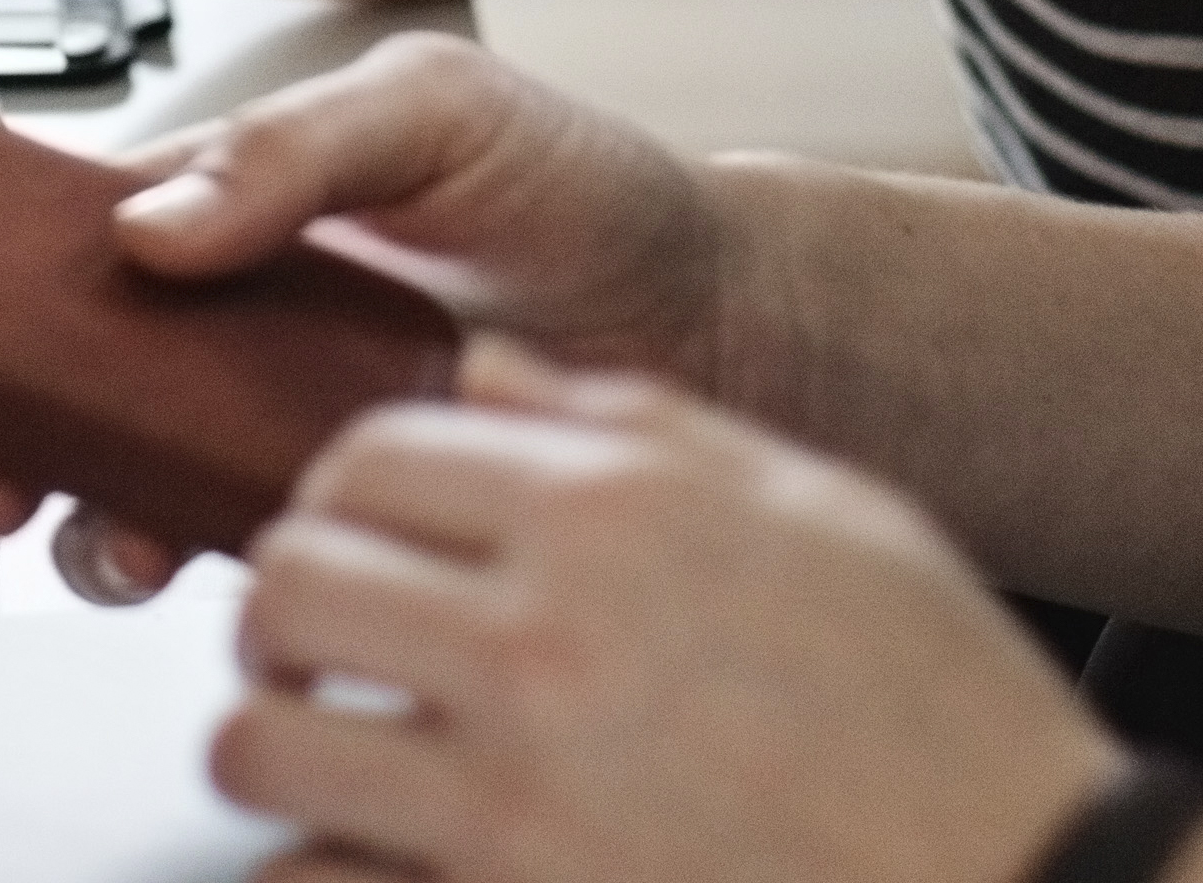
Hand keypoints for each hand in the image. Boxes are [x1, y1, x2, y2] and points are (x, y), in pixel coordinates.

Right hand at [0, 36, 748, 601]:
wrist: (705, 318)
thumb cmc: (574, 185)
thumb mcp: (432, 111)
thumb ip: (293, 150)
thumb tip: (152, 223)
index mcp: (211, 201)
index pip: (29, 235)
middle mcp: (212, 318)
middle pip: (35, 376)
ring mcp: (255, 421)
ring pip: (105, 481)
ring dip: (74, 516)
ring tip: (105, 531)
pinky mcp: (317, 507)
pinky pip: (208, 549)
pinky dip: (173, 564)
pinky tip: (195, 562)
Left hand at [218, 337, 1116, 882]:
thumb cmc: (943, 711)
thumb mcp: (821, 511)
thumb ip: (638, 424)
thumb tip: (485, 369)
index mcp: (614, 513)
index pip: (370, 456)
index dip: (342, 494)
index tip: (360, 538)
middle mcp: (545, 641)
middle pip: (288, 579)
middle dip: (280, 610)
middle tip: (315, 646)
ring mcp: (517, 799)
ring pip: (258, 741)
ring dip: (272, 742)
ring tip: (321, 754)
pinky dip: (312, 868)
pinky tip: (366, 858)